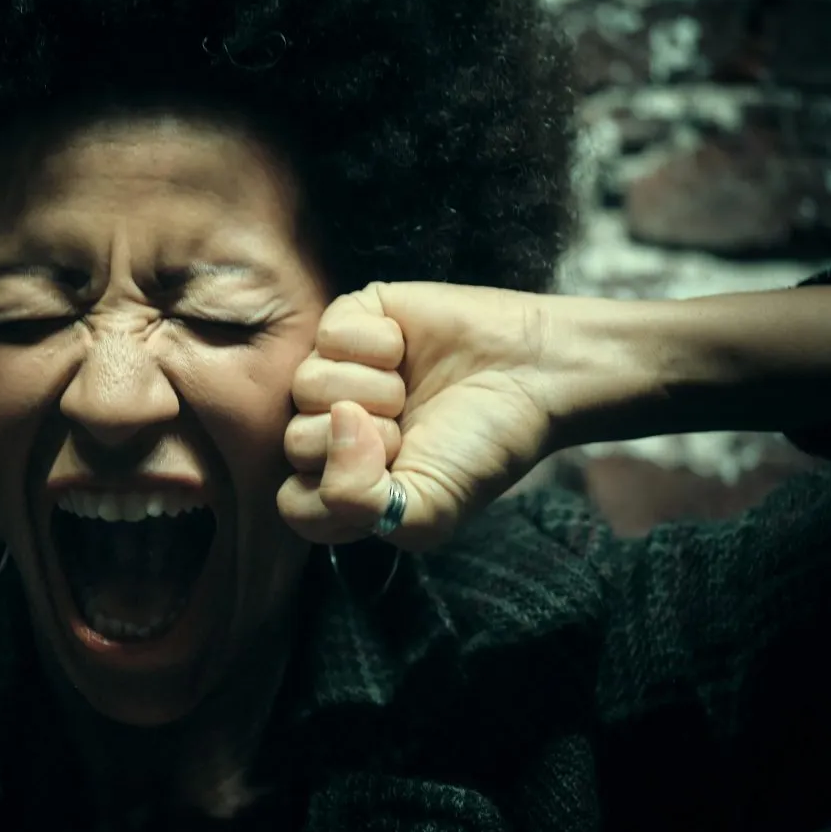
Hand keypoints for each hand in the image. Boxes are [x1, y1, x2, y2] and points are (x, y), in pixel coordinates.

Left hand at [278, 282, 572, 552]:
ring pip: (305, 386)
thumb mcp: (427, 509)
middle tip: (410, 428)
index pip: (295, 503)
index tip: (394, 473)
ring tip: (409, 388)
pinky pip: (328, 333)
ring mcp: (338, 373)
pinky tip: (405, 348)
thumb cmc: (483, 446)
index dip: (340, 490)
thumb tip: (332, 423)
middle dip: (363, 438)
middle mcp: (333, 429)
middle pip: (296, 443)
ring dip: (373, 389)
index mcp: (347, 482)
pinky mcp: (351, 322)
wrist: (535, 375)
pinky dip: (375, 343)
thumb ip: (358, 502)